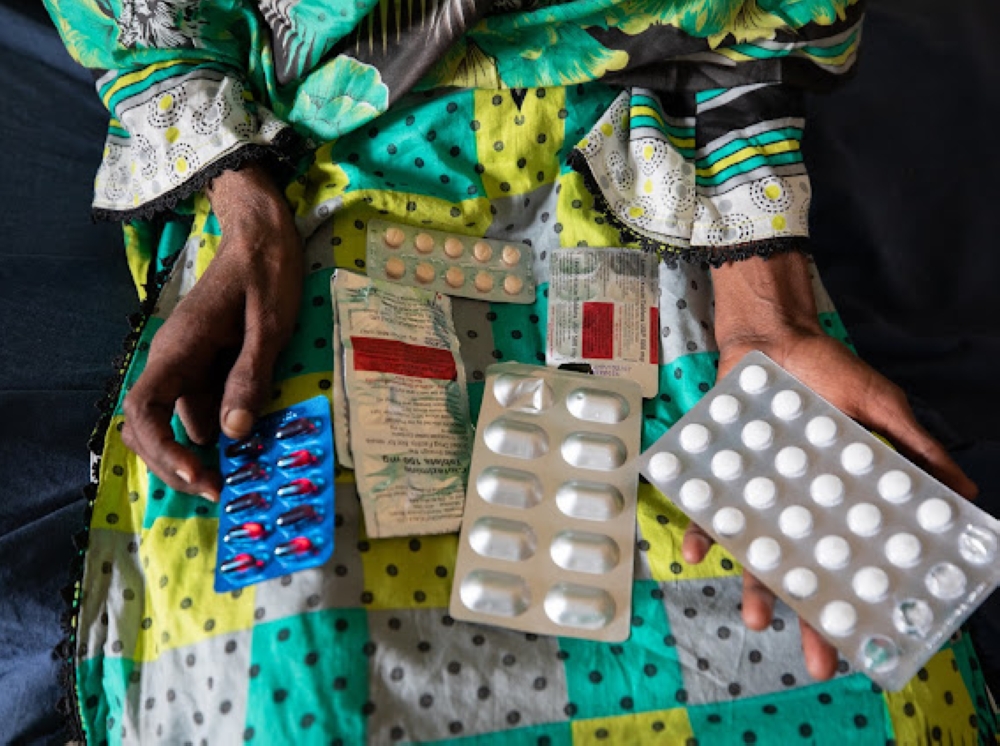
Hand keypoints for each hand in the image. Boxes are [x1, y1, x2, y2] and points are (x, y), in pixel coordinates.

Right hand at [121, 164, 302, 500]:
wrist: (263, 234)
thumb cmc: (267, 272)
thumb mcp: (268, 326)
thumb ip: (250, 376)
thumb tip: (232, 434)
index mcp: (178, 349)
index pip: (144, 410)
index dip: (162, 449)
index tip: (198, 474)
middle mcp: (173, 362)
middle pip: (151, 428)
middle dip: (179, 465)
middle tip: (223, 492)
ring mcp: (188, 366)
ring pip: (179, 423)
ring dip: (199, 454)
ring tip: (240, 477)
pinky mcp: (207, 367)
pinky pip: (203, 408)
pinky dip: (218, 434)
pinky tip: (249, 448)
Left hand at [681, 252, 977, 679]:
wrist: (774, 336)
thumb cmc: (830, 374)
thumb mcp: (880, 408)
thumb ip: (915, 449)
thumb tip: (967, 494)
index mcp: (836, 499)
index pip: (848, 556)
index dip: (856, 596)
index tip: (866, 641)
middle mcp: (796, 504)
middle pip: (803, 568)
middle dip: (807, 615)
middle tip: (814, 661)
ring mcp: (758, 492)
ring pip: (756, 551)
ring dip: (754, 586)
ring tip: (755, 619)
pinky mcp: (724, 473)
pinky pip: (707, 508)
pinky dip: (700, 529)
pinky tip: (695, 552)